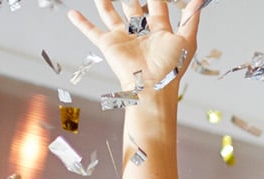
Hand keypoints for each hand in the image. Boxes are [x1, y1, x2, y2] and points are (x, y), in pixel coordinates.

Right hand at [67, 0, 201, 97]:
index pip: (157, 6)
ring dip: (105, 2)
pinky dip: (81, 23)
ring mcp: (123, 37)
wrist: (152, 86)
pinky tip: (72, 13)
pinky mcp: (108, 44)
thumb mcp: (186, 39)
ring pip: (110, 14)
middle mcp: (139, 32)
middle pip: (133, 7)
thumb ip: (191, 18)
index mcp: (158, 30)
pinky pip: (91, 31)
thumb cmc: (171, 67)